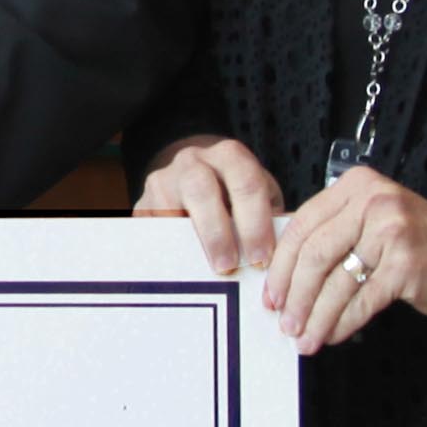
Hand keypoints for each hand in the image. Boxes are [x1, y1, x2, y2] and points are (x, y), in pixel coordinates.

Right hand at [135, 135, 288, 277]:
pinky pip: (149, 225)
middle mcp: (194, 160)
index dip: (255, 223)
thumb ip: (271, 221)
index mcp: (230, 156)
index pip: (246, 183)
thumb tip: (283, 257)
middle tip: (229, 267)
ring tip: (203, 270)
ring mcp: (163, 178)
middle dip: (217, 232)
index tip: (261, 258)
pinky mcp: (142, 202)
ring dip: (187, 240)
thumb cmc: (238, 195)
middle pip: (201, 189)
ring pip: (167, 204)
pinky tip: (180, 268)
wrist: (199, 174)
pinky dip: (163, 248)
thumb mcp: (261, 198)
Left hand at [260, 169, 426, 354]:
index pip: (303, 225)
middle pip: (314, 254)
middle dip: (293, 294)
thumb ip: (334, 232)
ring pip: (335, 281)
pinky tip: (332, 335)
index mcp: (357, 186)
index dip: (281, 265)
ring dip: (315, 316)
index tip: (271, 293)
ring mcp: (391, 232)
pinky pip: (360, 301)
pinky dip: (341, 323)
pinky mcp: (406, 265)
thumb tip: (283, 271)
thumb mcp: (374, 220)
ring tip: (304, 337)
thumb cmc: (422, 243)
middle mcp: (373, 202)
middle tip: (284, 322)